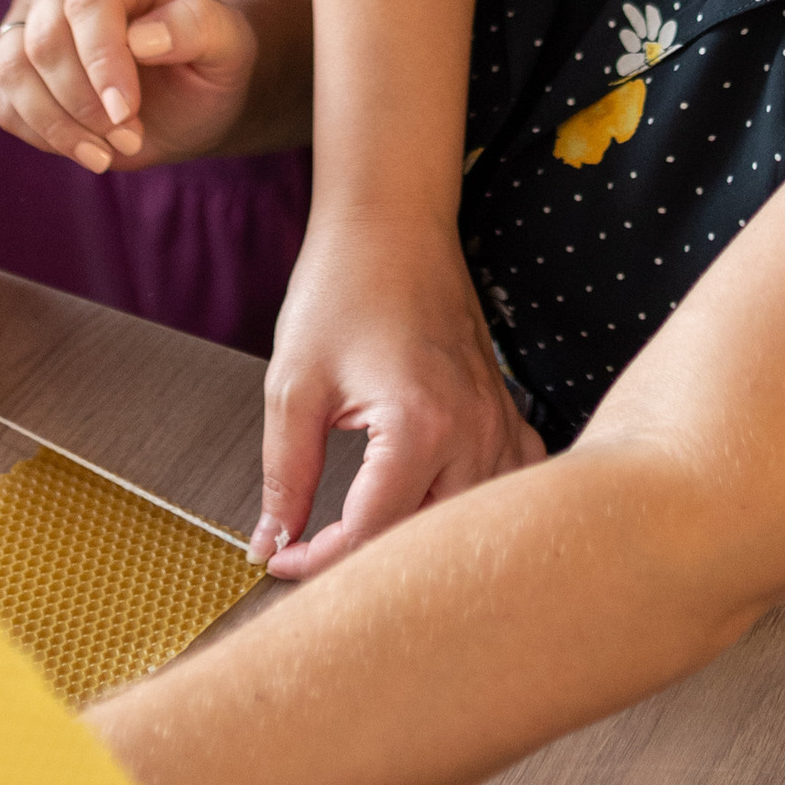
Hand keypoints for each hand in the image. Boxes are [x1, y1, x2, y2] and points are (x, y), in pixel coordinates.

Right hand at [0, 0, 260, 175]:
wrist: (187, 92)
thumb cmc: (210, 61)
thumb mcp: (229, 46)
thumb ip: (198, 28)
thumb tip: (141, 38)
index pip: (89, 3)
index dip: (102, 62)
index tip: (126, 112)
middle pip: (45, 39)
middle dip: (84, 103)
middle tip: (130, 138)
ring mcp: (29, 14)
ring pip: (12, 70)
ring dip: (58, 124)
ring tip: (107, 153)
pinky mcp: (11, 58)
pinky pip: (1, 99)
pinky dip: (39, 133)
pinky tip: (84, 147)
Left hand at [252, 214, 541, 576]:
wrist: (391, 222)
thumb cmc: (341, 288)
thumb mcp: (294, 385)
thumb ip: (285, 474)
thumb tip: (273, 542)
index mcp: (418, 426)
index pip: (372, 534)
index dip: (317, 562)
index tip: (278, 559)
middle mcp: (473, 430)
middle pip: (431, 541)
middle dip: (371, 563)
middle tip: (318, 560)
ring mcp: (497, 419)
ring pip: (477, 520)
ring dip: (425, 540)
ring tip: (371, 543)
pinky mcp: (502, 406)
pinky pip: (511, 478)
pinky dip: (479, 506)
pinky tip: (442, 507)